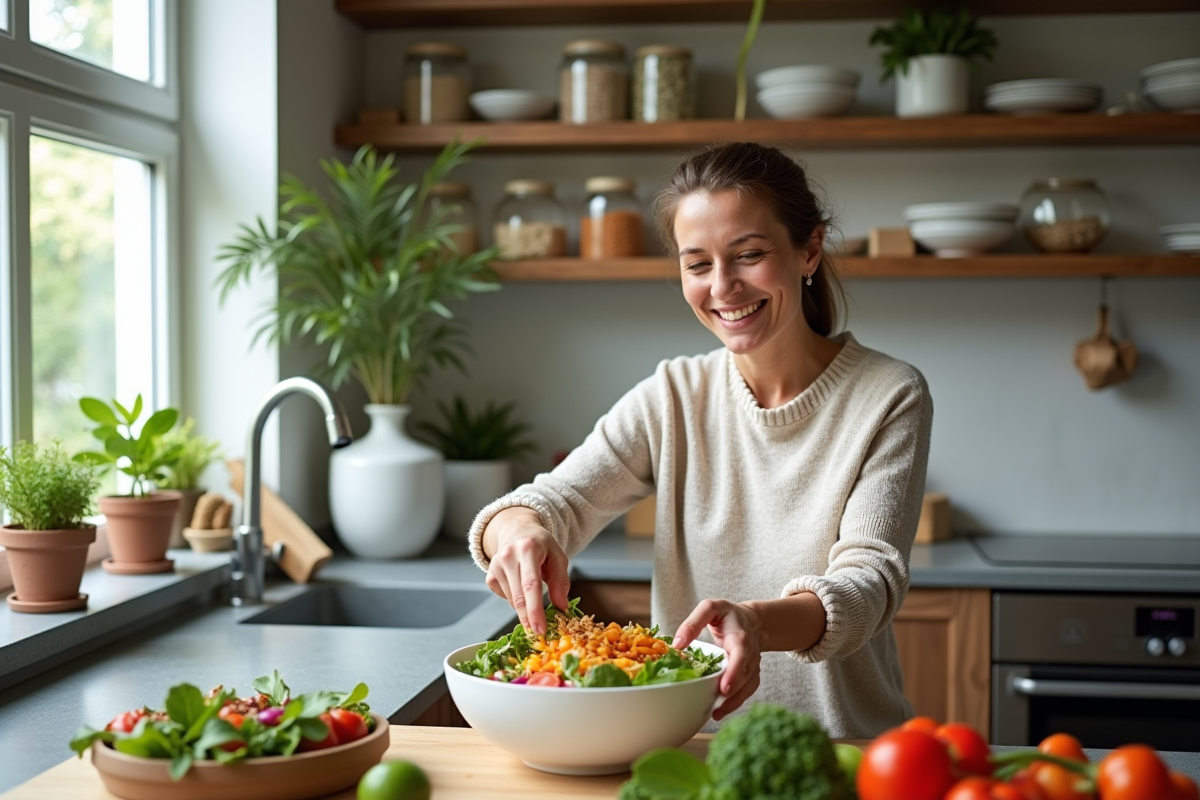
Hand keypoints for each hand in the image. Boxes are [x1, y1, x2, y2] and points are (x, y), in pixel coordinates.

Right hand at [482, 506, 569, 634]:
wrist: (518, 531)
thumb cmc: (541, 546)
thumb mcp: (558, 557)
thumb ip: (561, 581)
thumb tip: (561, 607)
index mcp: (527, 548)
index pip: (531, 584)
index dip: (535, 609)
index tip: (541, 628)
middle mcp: (507, 555)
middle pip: (519, 596)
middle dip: (529, 618)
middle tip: (538, 633)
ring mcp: (495, 565)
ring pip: (512, 600)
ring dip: (525, 606)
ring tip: (535, 596)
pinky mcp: (489, 574)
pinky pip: (504, 597)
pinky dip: (515, 599)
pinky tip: (520, 585)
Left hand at [672, 599, 761, 720]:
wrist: (753, 620)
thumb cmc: (728, 615)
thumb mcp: (710, 608)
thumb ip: (693, 622)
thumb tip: (677, 644)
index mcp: (739, 638)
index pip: (740, 656)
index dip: (734, 672)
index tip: (724, 689)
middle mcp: (749, 653)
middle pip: (744, 676)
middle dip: (732, 692)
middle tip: (716, 707)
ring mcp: (752, 666)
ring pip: (747, 687)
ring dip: (733, 702)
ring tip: (715, 713)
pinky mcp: (751, 674)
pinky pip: (747, 691)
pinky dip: (736, 702)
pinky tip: (720, 711)